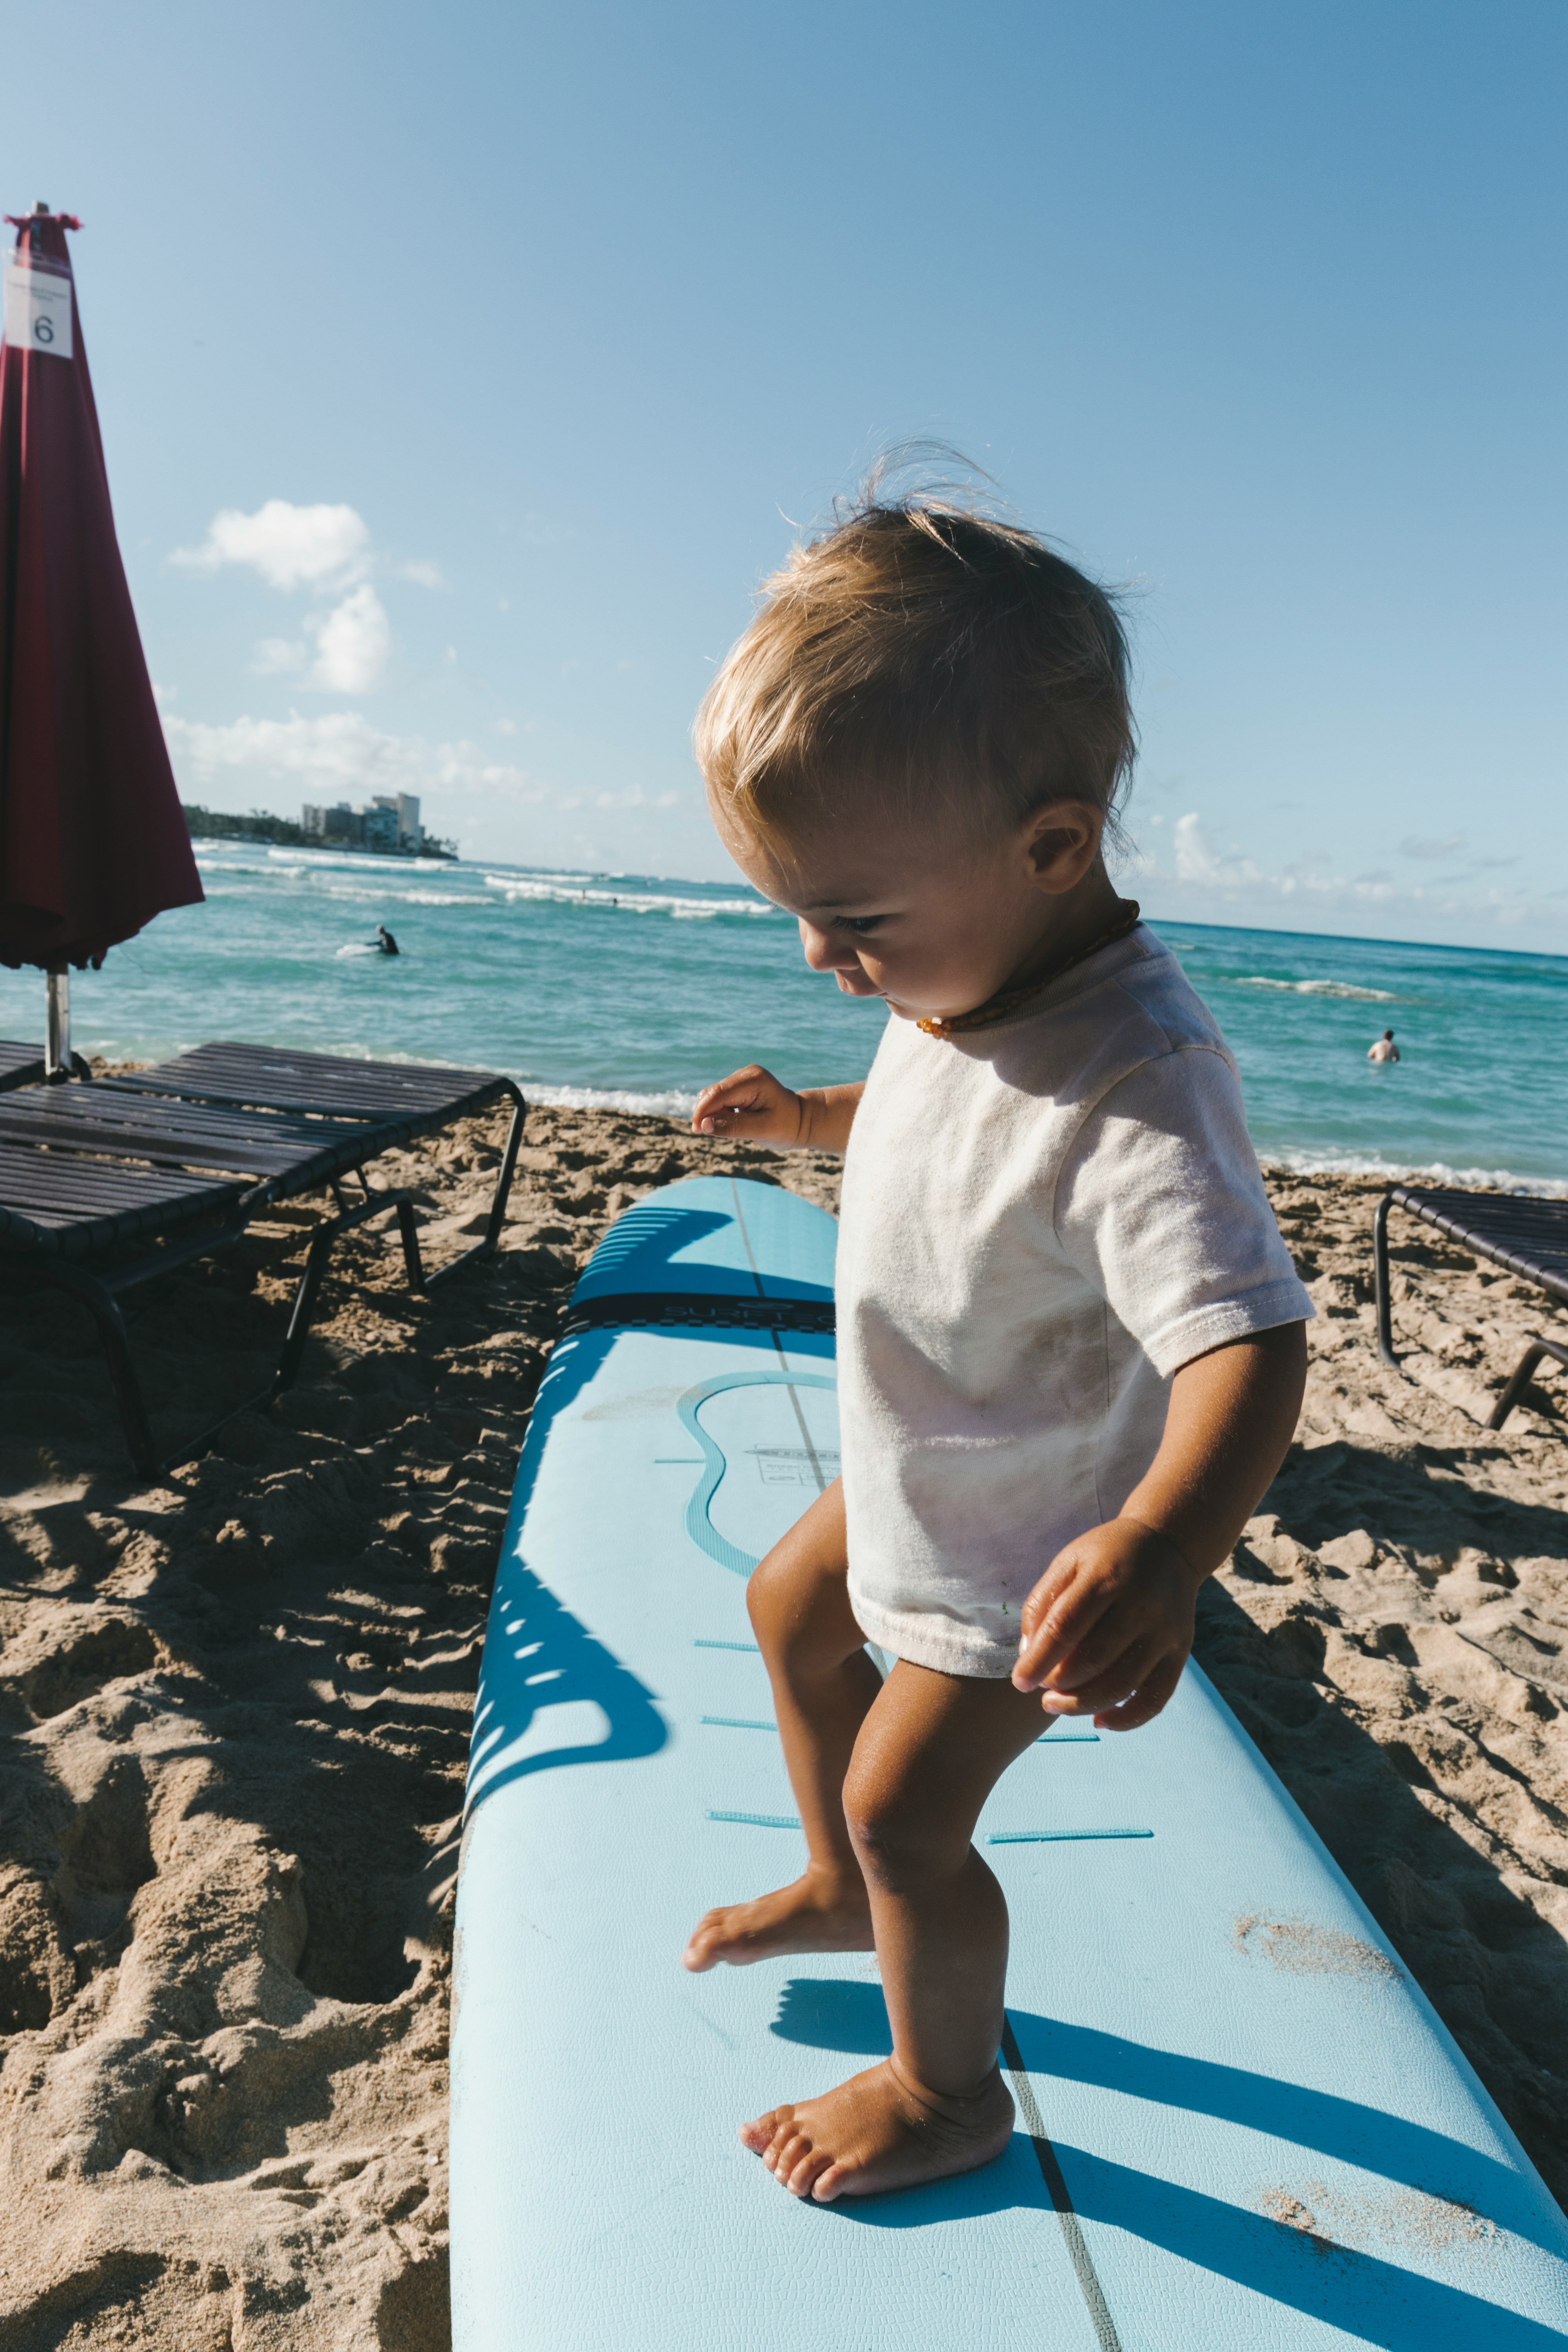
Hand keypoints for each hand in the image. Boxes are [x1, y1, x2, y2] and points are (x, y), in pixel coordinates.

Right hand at [692, 1065, 807, 1145]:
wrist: (802, 1121)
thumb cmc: (786, 1127)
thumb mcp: (761, 1130)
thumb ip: (732, 1127)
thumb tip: (703, 1126)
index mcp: (754, 1080)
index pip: (718, 1093)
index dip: (703, 1112)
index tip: (697, 1130)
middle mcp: (746, 1074)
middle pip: (712, 1093)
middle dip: (705, 1113)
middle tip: (707, 1134)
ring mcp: (742, 1078)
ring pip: (713, 1095)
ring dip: (712, 1114)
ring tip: (730, 1128)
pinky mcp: (739, 1086)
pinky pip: (720, 1098)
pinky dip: (718, 1112)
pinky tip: (731, 1122)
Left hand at [1010, 1517, 1202, 1730]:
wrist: (1168, 1546)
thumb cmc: (1106, 1557)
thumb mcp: (1068, 1562)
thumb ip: (1042, 1603)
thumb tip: (1028, 1655)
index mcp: (1105, 1576)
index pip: (1065, 1627)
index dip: (1038, 1660)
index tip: (1019, 1682)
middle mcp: (1140, 1604)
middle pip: (1094, 1660)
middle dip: (1059, 1685)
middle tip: (1041, 1690)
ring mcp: (1165, 1631)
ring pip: (1122, 1684)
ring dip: (1083, 1704)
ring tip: (1057, 1705)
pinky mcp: (1181, 1652)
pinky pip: (1156, 1698)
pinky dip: (1127, 1718)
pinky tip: (1099, 1720)